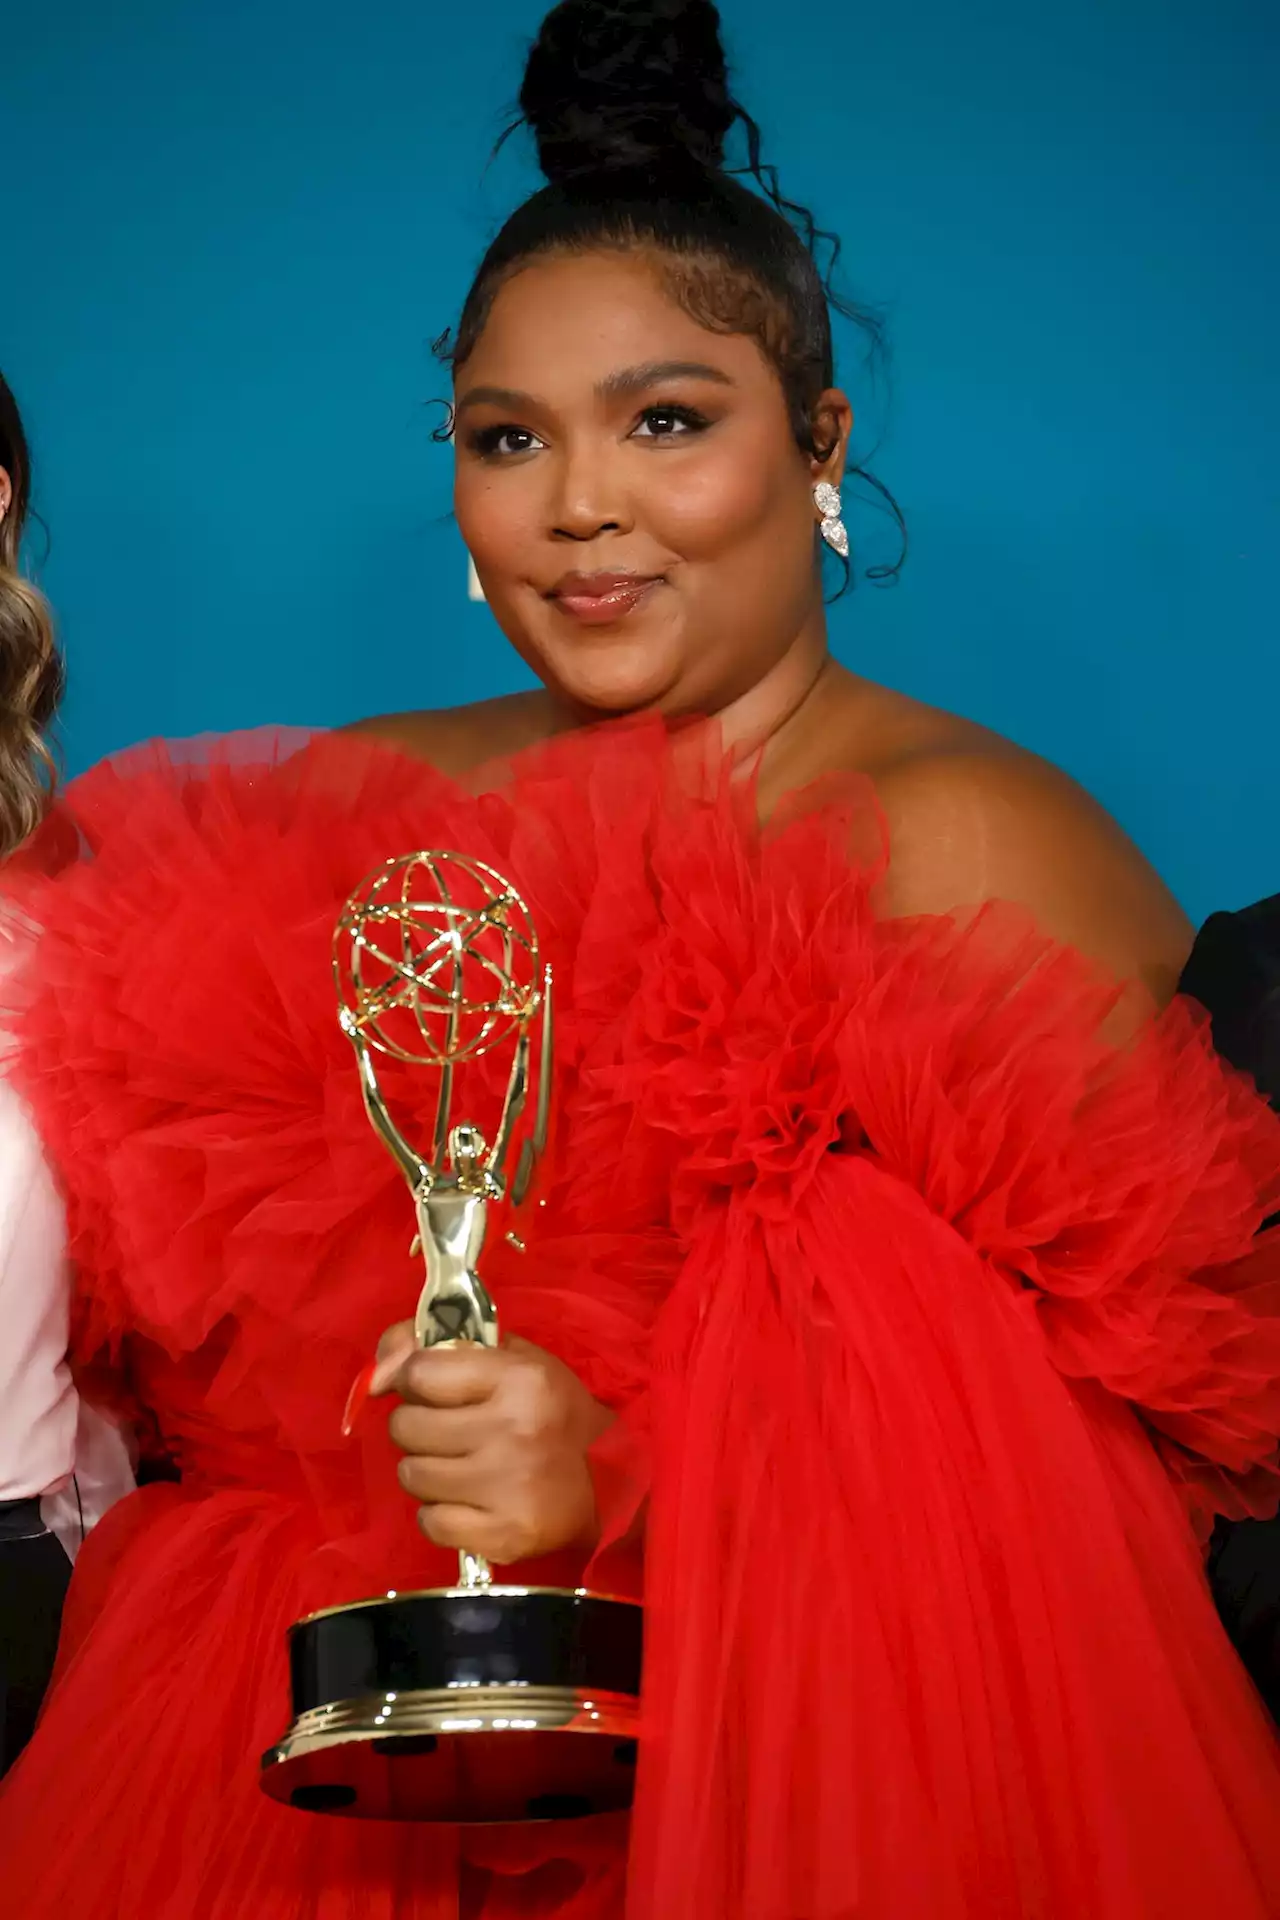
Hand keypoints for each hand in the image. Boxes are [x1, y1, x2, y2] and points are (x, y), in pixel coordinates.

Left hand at [371, 1324, 613, 1564]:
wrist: (611, 1484)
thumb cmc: (554, 1413)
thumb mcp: (512, 1361)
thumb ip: (441, 1349)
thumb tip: (377, 1370)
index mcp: (518, 1378)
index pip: (420, 1372)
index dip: (411, 1380)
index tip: (425, 1390)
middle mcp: (512, 1430)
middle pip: (407, 1426)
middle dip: (417, 1427)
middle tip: (448, 1432)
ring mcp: (506, 1487)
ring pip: (412, 1475)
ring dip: (426, 1470)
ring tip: (459, 1467)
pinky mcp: (503, 1535)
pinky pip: (430, 1522)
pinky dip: (439, 1514)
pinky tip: (467, 1502)